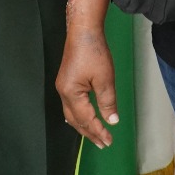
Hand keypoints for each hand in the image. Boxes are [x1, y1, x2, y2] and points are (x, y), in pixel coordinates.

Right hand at [56, 24, 117, 148]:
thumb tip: (111, 121)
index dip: (98, 131)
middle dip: (89, 133)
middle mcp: (63, 92)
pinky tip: (84, 118)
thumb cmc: (94, 52)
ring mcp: (63, 87)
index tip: (109, 140)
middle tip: (103, 143)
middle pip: (75, 120)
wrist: (83, 31)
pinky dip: (79, 116)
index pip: (85, 119)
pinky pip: (71, 105)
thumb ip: (107, 102)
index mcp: (71, 93)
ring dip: (83, 126)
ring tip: (95, 135)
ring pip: (71, 114)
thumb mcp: (104, 78)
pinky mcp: (66, 81)